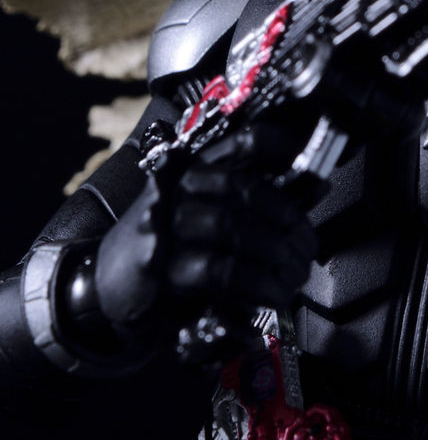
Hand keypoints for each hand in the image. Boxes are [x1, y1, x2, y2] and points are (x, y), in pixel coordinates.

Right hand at [94, 122, 319, 358]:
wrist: (103, 289)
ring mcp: (162, 224)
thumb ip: (247, 206)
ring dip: (274, 253)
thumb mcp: (200, 219)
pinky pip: (218, 269)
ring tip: (294, 273)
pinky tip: (272, 295)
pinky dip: (254, 283)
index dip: (274, 145)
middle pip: (242, 190)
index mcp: (189, 171)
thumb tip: (311, 191)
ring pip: (231, 226)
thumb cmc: (164, 252)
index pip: (236, 145)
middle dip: (286, 219)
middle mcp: (174, 189)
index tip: (306, 157)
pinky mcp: (158, 265)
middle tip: (307, 246)